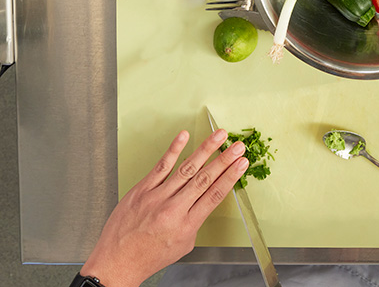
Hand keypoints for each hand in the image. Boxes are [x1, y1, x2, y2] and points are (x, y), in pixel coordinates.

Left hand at [80, 128, 248, 286]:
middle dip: (225, 159)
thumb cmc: (148, 256)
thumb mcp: (181, 246)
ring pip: (187, 168)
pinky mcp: (142, 189)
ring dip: (206, 149)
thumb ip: (193, 221)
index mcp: (187, 226)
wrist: (117, 262)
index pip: (215, 195)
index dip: (231, 177)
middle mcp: (174, 209)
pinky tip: (184, 136)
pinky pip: (161, 166)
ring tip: (219, 135)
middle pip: (205, 179)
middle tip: (238, 146)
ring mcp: (157, 197)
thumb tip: (200, 201)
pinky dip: (174, 149)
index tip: (242, 164)